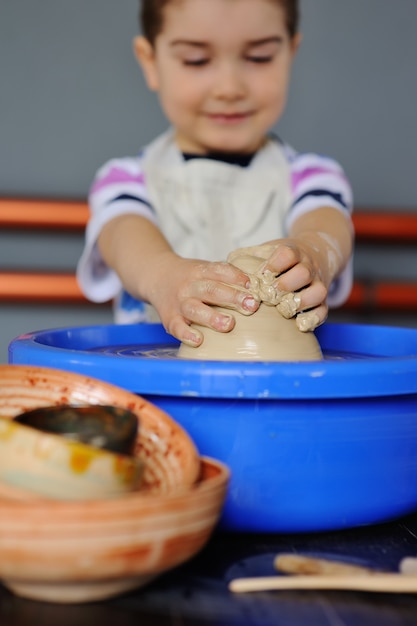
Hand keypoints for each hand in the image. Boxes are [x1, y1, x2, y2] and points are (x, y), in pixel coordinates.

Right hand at [144, 253, 259, 345]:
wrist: (157, 276)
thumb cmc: (191, 277)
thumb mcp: (206, 269)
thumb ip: (226, 278)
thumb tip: (260, 288)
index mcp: (201, 271)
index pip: (220, 271)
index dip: (236, 277)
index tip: (252, 285)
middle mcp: (190, 286)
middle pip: (211, 290)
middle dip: (232, 298)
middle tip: (251, 305)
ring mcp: (180, 303)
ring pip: (195, 309)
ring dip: (212, 317)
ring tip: (229, 324)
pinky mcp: (170, 319)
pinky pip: (178, 327)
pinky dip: (187, 334)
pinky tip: (199, 340)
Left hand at [232, 237, 330, 331]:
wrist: (317, 254)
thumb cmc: (283, 258)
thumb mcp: (268, 250)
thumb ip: (248, 256)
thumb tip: (226, 264)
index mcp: (295, 252)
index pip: (288, 254)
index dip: (273, 265)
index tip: (262, 275)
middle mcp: (309, 267)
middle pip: (303, 273)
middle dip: (284, 285)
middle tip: (269, 295)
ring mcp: (318, 284)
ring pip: (318, 292)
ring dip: (299, 302)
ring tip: (283, 310)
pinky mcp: (322, 301)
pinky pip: (323, 311)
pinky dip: (313, 319)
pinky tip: (298, 324)